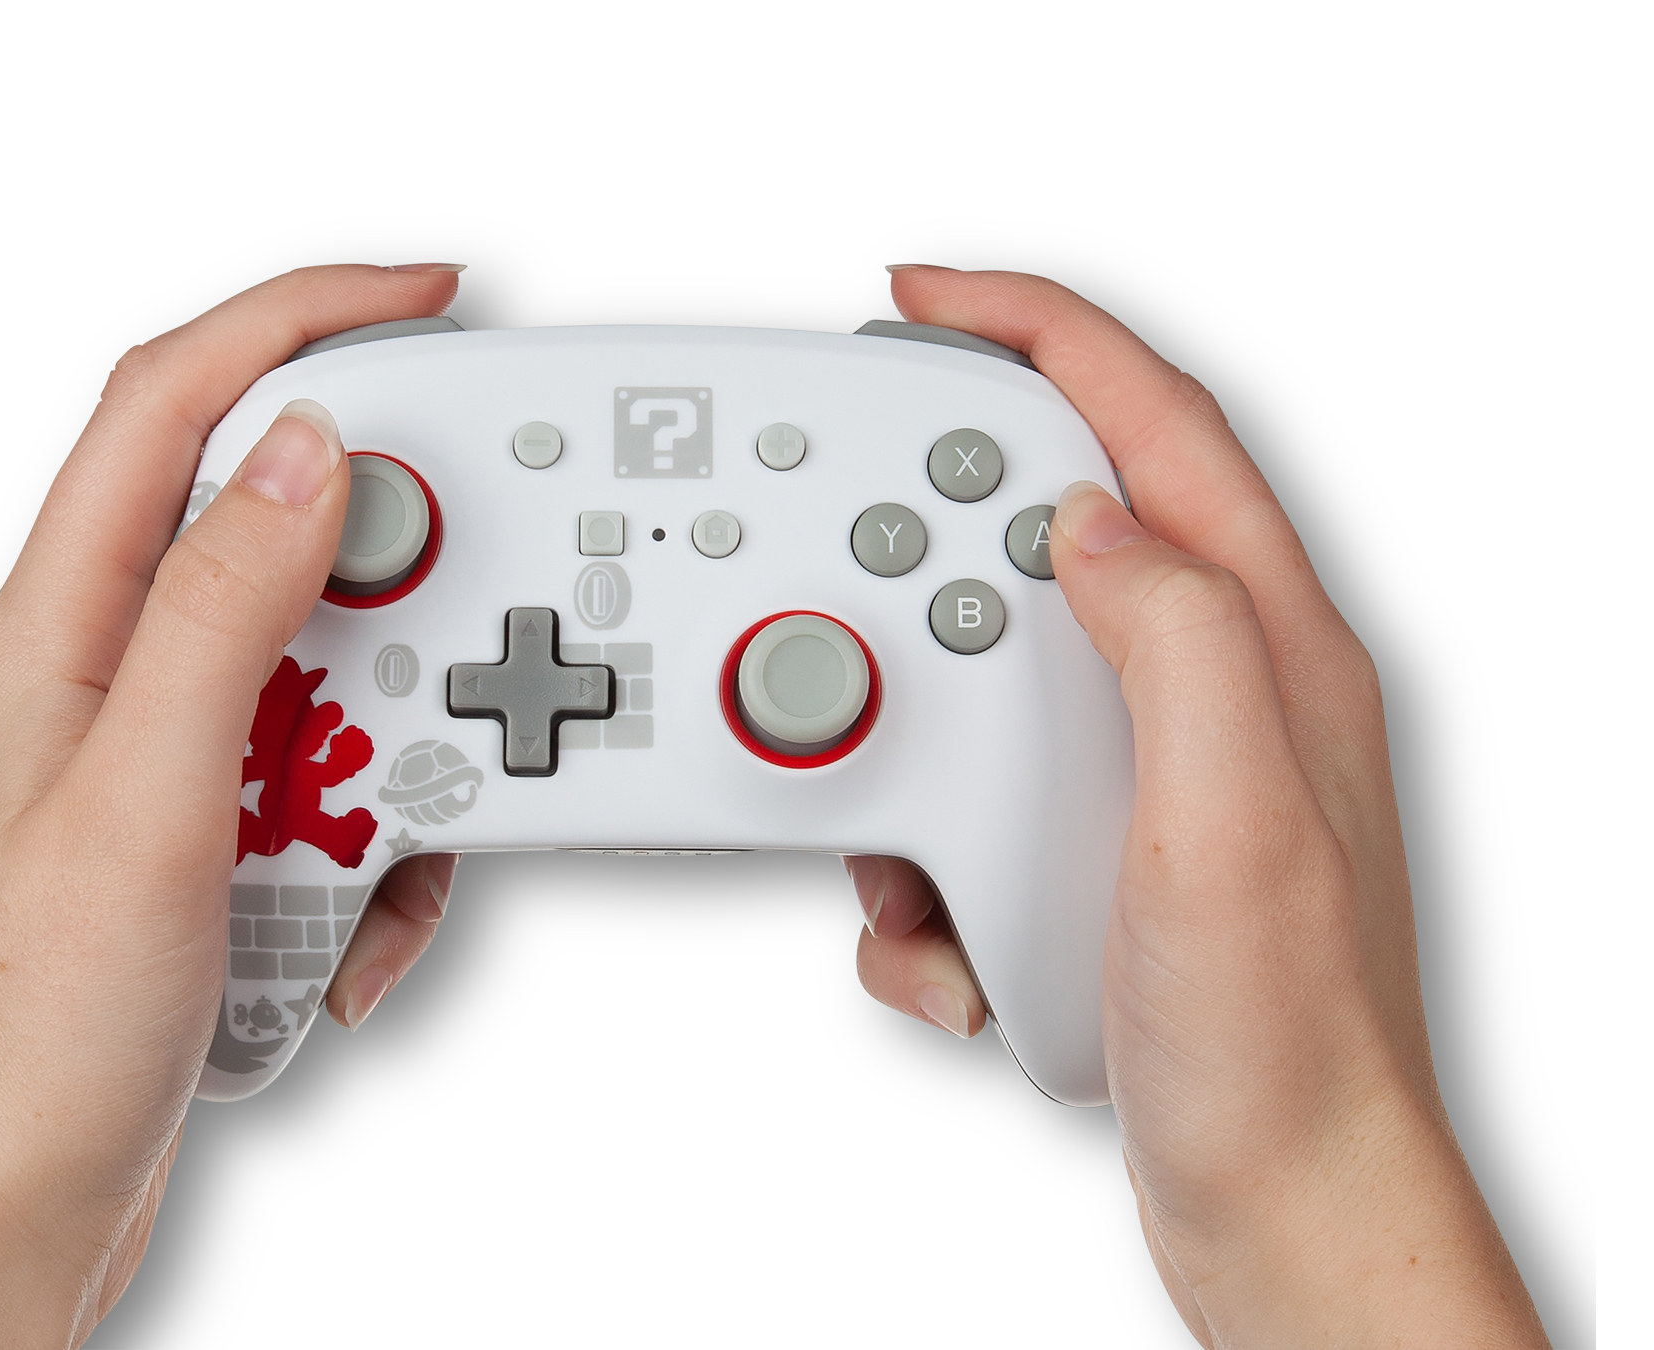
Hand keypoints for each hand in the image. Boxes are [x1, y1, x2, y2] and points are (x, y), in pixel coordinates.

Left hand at [0, 264, 466, 1347]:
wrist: (11, 1212)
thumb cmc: (25, 1029)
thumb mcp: (143, 802)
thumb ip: (219, 612)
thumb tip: (302, 453)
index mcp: (61, 629)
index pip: (173, 403)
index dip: (299, 319)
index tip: (429, 298)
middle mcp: (117, 675)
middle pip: (284, 537)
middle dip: (396, 587)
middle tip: (469, 628)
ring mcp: (175, 762)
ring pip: (339, 678)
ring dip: (396, 749)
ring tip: (381, 843)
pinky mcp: (225, 841)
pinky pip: (346, 792)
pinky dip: (384, 852)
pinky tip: (354, 931)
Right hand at [850, 267, 1547, 1346]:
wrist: (1273, 1199)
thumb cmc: (1279, 1034)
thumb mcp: (1229, 819)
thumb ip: (1176, 638)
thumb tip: (1090, 520)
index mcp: (1267, 647)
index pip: (1154, 424)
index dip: (1039, 333)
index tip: (927, 298)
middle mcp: (1214, 688)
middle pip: (1051, 530)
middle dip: (929, 549)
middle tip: (843, 570)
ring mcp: (1151, 770)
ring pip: (986, 677)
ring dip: (910, 736)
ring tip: (897, 828)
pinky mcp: (1094, 850)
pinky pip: (968, 800)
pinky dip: (922, 855)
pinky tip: (943, 932)